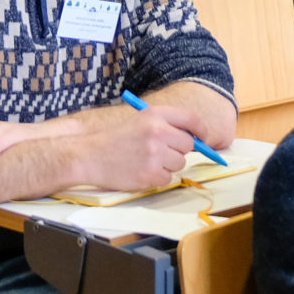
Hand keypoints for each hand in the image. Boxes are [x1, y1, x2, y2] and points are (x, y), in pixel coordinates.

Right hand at [70, 101, 203, 193]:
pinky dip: (158, 178)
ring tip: (146, 161)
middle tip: (160, 152)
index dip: (201, 131)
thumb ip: (167, 125)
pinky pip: (168, 179)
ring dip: (167, 165)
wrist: (90, 155)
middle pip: (188, 145)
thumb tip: (196, 138)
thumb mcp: (141, 121)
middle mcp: (158, 132)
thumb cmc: (117, 139)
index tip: (203, 138)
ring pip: (179, 164)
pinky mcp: (151, 174)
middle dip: (178, 151)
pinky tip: (141, 171)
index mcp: (156, 114)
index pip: (192, 120)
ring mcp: (155, 154)